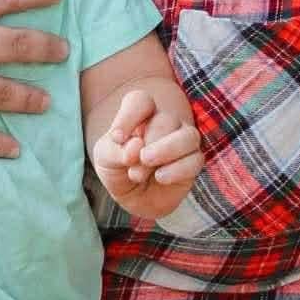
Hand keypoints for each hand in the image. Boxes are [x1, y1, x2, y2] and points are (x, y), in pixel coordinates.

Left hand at [92, 90, 203, 219]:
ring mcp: (182, 141)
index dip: (129, 116)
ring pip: (188, 136)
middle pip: (166, 119)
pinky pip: (195, 160)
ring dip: (167, 150)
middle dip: (150, 141)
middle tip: (136, 162)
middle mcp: (165, 123)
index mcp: (141, 115)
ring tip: (147, 165)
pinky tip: (160, 177)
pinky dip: (177, 169)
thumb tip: (137, 146)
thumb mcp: (105, 160)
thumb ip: (116, 151)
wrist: (133, 198)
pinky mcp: (193, 162)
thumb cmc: (118, 170)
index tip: (117, 138)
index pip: (141, 100)